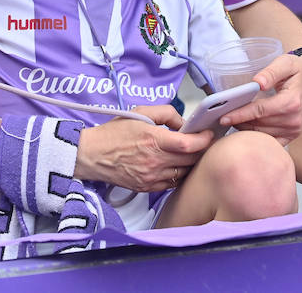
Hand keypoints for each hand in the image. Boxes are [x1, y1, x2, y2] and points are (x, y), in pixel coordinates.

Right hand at [76, 105, 211, 191]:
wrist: (92, 155)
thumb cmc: (114, 133)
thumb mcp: (140, 112)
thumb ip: (166, 113)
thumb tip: (183, 123)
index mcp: (153, 140)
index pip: (188, 144)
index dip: (203, 140)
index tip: (208, 134)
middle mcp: (154, 161)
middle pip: (190, 159)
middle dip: (200, 150)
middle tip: (203, 142)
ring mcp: (151, 177)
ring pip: (183, 173)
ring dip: (191, 163)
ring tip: (190, 153)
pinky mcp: (148, 187)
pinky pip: (172, 183)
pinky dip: (178, 174)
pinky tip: (176, 165)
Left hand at [218, 52, 301, 140]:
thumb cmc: (299, 69)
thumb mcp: (286, 62)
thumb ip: (271, 72)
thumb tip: (257, 83)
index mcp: (291, 102)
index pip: (260, 111)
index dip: (240, 114)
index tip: (223, 117)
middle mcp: (293, 120)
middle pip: (259, 125)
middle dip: (239, 122)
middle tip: (221, 118)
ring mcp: (294, 130)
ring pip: (262, 135)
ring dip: (245, 129)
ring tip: (231, 122)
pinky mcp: (293, 135)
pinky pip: (270, 141)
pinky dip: (257, 137)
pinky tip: (246, 129)